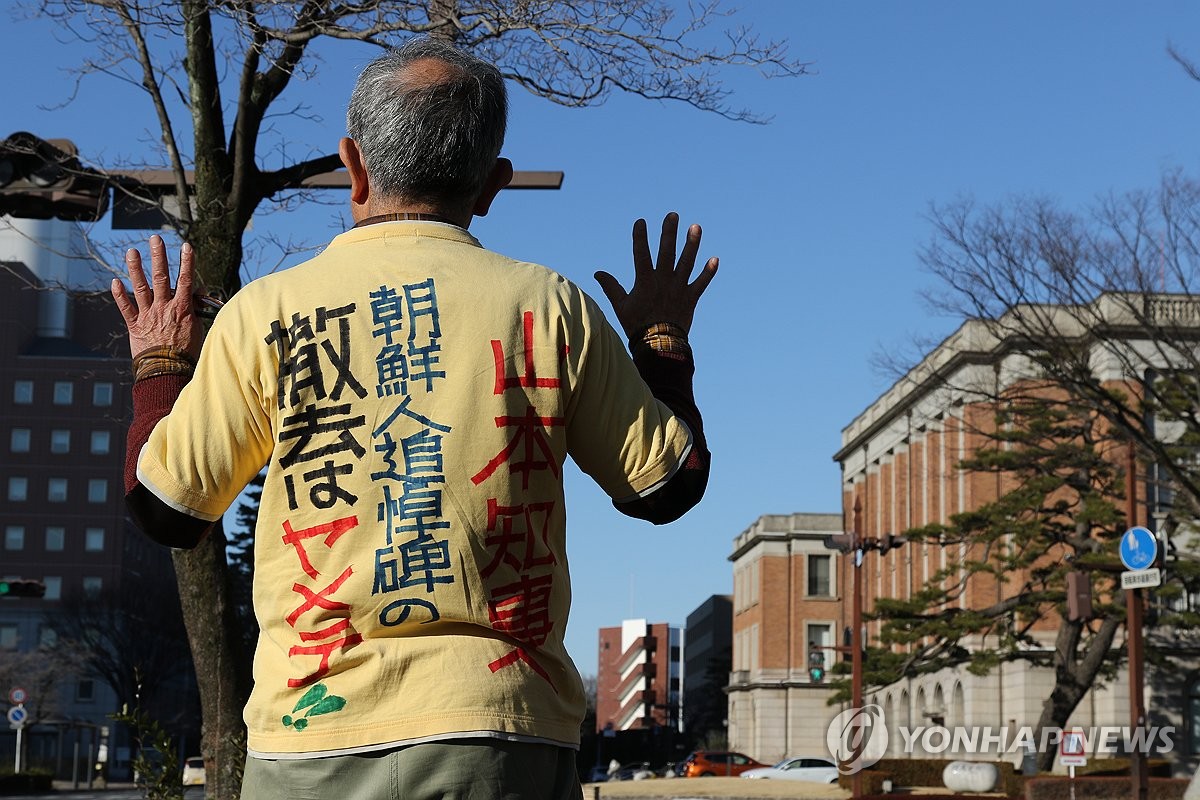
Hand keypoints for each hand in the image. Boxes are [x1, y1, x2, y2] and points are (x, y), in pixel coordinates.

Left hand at [111, 235, 203, 358]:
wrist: (168, 371)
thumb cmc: (187, 353)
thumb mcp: (199, 330)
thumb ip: (196, 310)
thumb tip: (197, 295)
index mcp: (182, 309)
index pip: (186, 280)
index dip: (187, 262)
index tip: (186, 246)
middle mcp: (164, 307)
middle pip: (162, 277)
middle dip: (159, 256)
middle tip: (155, 238)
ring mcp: (148, 315)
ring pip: (141, 287)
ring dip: (136, 268)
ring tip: (132, 252)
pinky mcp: (135, 326)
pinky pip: (126, 308)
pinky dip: (120, 295)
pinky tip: (115, 281)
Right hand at [594, 212, 718, 338]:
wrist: (659, 344)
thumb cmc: (637, 325)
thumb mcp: (621, 305)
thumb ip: (611, 287)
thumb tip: (597, 273)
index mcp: (645, 281)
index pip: (641, 254)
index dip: (640, 237)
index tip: (641, 222)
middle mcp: (663, 280)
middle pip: (667, 252)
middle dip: (669, 232)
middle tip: (672, 215)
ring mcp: (679, 288)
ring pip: (687, 262)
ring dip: (692, 244)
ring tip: (695, 227)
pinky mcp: (691, 298)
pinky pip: (701, 283)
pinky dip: (708, 272)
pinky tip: (715, 259)